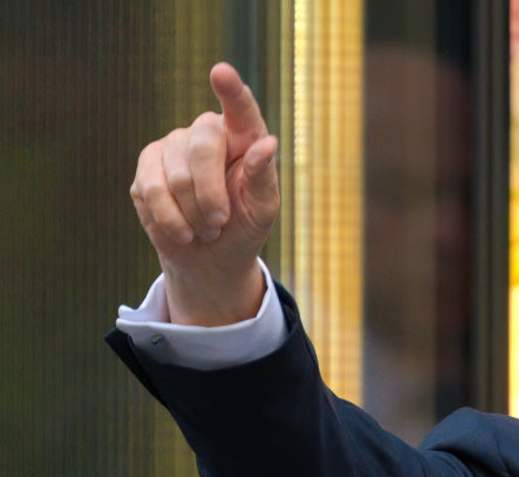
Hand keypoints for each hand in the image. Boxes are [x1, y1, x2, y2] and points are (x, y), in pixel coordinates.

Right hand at [130, 62, 279, 325]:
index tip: (221, 72)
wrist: (210, 258)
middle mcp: (206, 132)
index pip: (240, 109)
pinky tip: (182, 230)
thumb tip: (267, 143)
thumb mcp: (263, 209)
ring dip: (192, 215)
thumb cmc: (244, 227)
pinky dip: (170, 220)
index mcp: (244, 137)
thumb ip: (263, 176)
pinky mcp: (146, 166)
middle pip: (201, 148)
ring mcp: (172, 145)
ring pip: (176, 176)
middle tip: (219, 224)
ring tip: (206, 229)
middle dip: (211, 195)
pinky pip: (150, 191)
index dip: (231, 91)